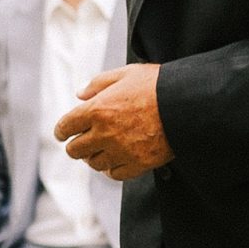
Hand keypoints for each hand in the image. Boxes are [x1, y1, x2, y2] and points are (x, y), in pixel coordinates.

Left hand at [55, 64, 170, 180]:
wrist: (187, 103)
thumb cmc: (157, 85)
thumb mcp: (126, 73)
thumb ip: (98, 83)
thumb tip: (79, 93)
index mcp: (97, 109)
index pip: (65, 127)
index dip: (62, 130)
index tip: (63, 132)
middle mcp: (105, 133)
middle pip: (75, 150)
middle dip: (76, 145)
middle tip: (82, 141)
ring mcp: (121, 151)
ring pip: (94, 163)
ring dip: (94, 157)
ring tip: (102, 150)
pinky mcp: (138, 164)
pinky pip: (114, 174)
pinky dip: (112, 169)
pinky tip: (116, 160)